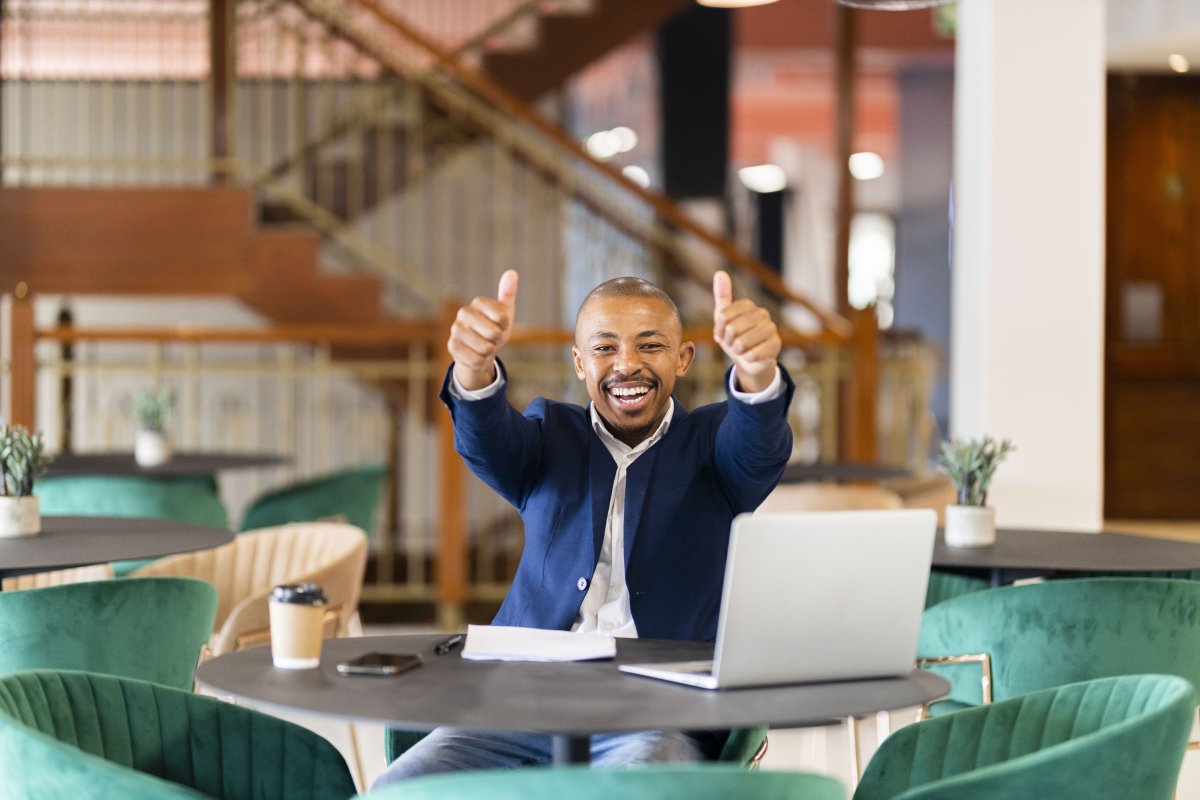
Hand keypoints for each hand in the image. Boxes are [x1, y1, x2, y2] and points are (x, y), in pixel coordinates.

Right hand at [449, 269, 518, 390]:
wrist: (479, 351)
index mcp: (478, 302)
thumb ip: (508, 293)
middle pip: (493, 333)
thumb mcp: (505, 313)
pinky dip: (481, 361)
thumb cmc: (494, 329)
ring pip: (485, 348)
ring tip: (484, 346)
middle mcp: (463, 313)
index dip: (505, 326)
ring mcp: (456, 330)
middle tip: (492, 338)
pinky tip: (475, 355)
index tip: (500, 325)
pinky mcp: (452, 346)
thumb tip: (512, 272)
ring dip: (489, 352)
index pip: (501, 317)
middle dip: (497, 340)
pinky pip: (476, 360)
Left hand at [712, 270, 780, 392]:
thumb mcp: (723, 318)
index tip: (721, 333)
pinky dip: (747, 358)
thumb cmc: (734, 337)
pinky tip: (751, 356)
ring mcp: (771, 328)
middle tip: (733, 343)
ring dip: (737, 351)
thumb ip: (722, 296)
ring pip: (742, 342)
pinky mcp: (776, 344)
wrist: (748, 360)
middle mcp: (762, 313)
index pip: (723, 315)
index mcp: (748, 305)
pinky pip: (752, 354)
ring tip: (742, 349)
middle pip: (732, 329)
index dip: (719, 329)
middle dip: (728, 341)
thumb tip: (720, 272)